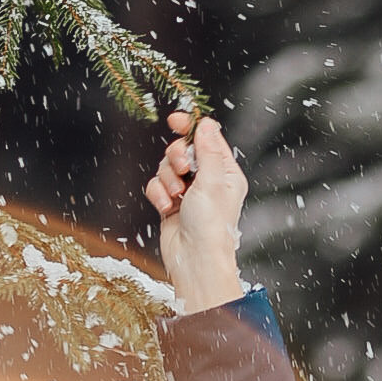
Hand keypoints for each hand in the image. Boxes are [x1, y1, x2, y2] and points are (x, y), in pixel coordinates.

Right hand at [145, 108, 247, 309]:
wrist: (195, 260)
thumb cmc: (211, 227)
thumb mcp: (213, 181)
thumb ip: (207, 150)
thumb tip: (205, 124)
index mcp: (225, 173)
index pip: (207, 139)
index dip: (191, 127)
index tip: (175, 120)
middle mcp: (208, 181)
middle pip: (182, 150)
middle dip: (176, 158)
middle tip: (183, 170)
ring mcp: (188, 193)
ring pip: (166, 168)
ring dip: (167, 179)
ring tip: (176, 196)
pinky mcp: (171, 205)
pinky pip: (156, 186)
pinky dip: (158, 194)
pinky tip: (166, 207)